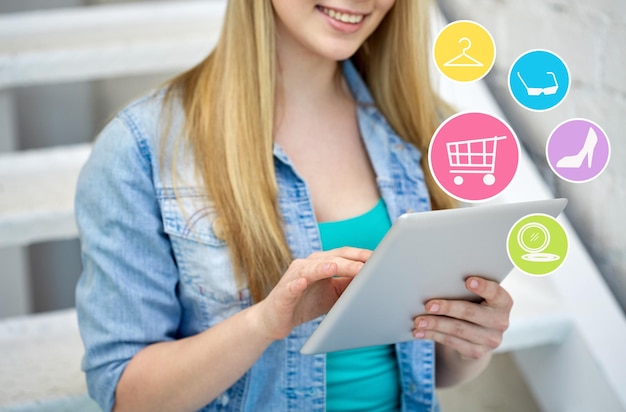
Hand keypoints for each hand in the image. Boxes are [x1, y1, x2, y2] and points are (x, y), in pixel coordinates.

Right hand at [255, 247, 370, 340]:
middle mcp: (308, 264)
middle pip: (332, 259)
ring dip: (324, 267)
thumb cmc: (306, 303)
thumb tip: (374, 280)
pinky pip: (291, 285)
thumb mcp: (334, 294)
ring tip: (336, 267)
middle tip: (367, 265)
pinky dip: (297, 283)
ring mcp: (295, 276)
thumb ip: (349, 284)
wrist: (276, 319)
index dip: (360, 255)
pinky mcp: (284, 291)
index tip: (380, 258)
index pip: (343, 254)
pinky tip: (303, 282)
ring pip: (312, 268)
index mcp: (322, 263)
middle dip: (349, 262)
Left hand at [412, 277, 512, 359]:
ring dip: (435, 325)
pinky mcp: (477, 352)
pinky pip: (452, 343)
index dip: (483, 287)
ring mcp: (491, 340)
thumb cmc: (473, 304)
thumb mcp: (476, 296)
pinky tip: (419, 332)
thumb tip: (436, 284)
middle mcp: (500, 322)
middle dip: (447, 308)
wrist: (478, 333)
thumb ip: (464, 289)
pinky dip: (433, 336)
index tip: (468, 281)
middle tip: (428, 305)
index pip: (495, 292)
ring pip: (458, 330)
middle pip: (470, 312)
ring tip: (418, 321)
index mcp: (503, 302)